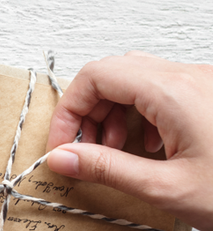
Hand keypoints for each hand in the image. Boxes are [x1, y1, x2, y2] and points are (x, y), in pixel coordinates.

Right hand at [46, 51, 212, 229]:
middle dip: (92, 110)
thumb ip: (107, 169)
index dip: (70, 109)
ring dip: (117, 112)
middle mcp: (189, 77)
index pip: (97, 76)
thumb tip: (63, 158)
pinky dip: (144, 114)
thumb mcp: (167, 188)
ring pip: (139, 79)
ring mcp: (204, 83)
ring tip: (117, 150)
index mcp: (173, 91)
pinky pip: (165, 90)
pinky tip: (151, 148)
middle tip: (85, 147)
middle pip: (116, 73)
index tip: (63, 143)